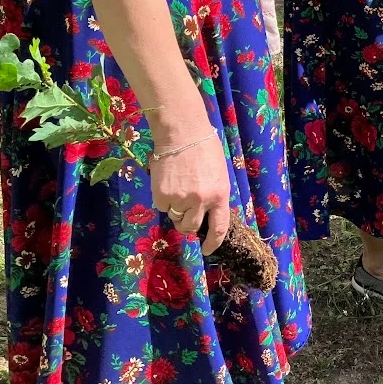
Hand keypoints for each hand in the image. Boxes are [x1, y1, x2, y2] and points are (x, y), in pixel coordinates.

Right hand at [151, 128, 230, 254]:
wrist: (182, 133)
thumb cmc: (204, 149)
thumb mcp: (219, 174)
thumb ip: (214, 195)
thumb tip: (207, 213)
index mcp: (220, 195)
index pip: (219, 228)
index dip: (213, 242)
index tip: (208, 250)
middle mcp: (201, 201)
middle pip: (191, 227)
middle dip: (188, 225)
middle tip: (186, 212)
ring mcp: (181, 199)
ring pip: (175, 218)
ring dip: (176, 210)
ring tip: (178, 189)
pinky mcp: (162, 195)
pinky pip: (162, 206)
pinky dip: (164, 199)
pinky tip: (167, 182)